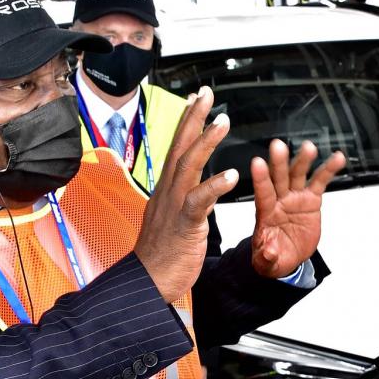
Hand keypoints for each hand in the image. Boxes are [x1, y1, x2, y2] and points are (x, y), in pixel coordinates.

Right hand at [134, 87, 236, 302]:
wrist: (146, 284)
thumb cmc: (160, 256)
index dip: (186, 123)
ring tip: (223, 121)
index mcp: (166, 191)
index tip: (196, 100)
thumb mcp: (170, 221)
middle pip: (179, 147)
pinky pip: (199, 201)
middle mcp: (167, 193)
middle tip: (207, 93)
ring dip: (206, 142)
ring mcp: (173, 207)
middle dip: (193, 118)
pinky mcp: (184, 225)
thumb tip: (190, 190)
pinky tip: (232, 174)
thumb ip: (181, 201)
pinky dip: (215, 186)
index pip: (176, 149)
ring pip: (188, 166)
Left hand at [250, 140, 344, 278]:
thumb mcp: (267, 262)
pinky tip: (336, 158)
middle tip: (278, 146)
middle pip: (279, 178)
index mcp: (265, 213)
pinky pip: (320, 182)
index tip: (257, 163)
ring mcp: (295, 197)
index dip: (261, 179)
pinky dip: (328, 169)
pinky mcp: (311, 200)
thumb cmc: (273, 255)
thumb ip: (267, 257)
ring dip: (303, 160)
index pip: (263, 193)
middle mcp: (279, 200)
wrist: (289, 255)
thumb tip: (269, 252)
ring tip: (309, 147)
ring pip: (299, 175)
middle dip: (279, 162)